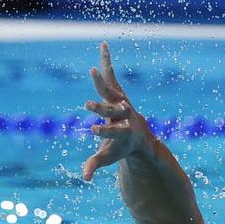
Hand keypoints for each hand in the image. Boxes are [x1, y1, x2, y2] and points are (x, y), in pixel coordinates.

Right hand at [81, 42, 157, 180]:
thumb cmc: (121, 148)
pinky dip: (106, 61)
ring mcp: (122, 102)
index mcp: (123, 132)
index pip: (112, 132)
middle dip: (101, 108)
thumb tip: (85, 178)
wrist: (140, 135)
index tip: (92, 130)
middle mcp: (124, 115)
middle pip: (112, 111)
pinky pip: (111, 75)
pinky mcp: (118, 92)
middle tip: (87, 106)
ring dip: (101, 80)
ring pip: (111, 89)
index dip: (104, 131)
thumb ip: (95, 165)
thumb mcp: (108, 158)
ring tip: (92, 69)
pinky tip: (103, 45)